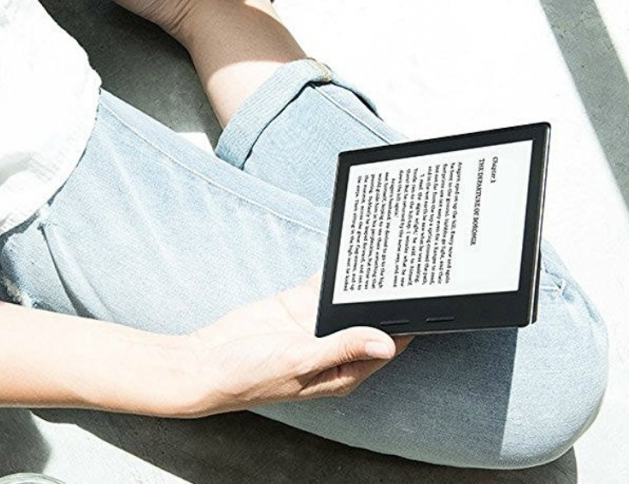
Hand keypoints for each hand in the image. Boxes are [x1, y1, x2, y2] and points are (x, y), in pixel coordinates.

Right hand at [182, 274, 411, 415]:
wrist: (205, 362)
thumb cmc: (249, 377)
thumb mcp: (300, 362)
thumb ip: (342, 348)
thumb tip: (385, 342)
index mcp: (343, 373)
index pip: (388, 346)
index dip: (406, 324)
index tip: (423, 299)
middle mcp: (335, 350)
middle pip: (372, 319)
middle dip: (388, 298)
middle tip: (411, 267)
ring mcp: (316, 326)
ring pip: (350, 299)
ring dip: (364, 282)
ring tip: (389, 253)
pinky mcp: (299, 306)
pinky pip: (324, 284)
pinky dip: (337, 270)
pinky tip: (351, 253)